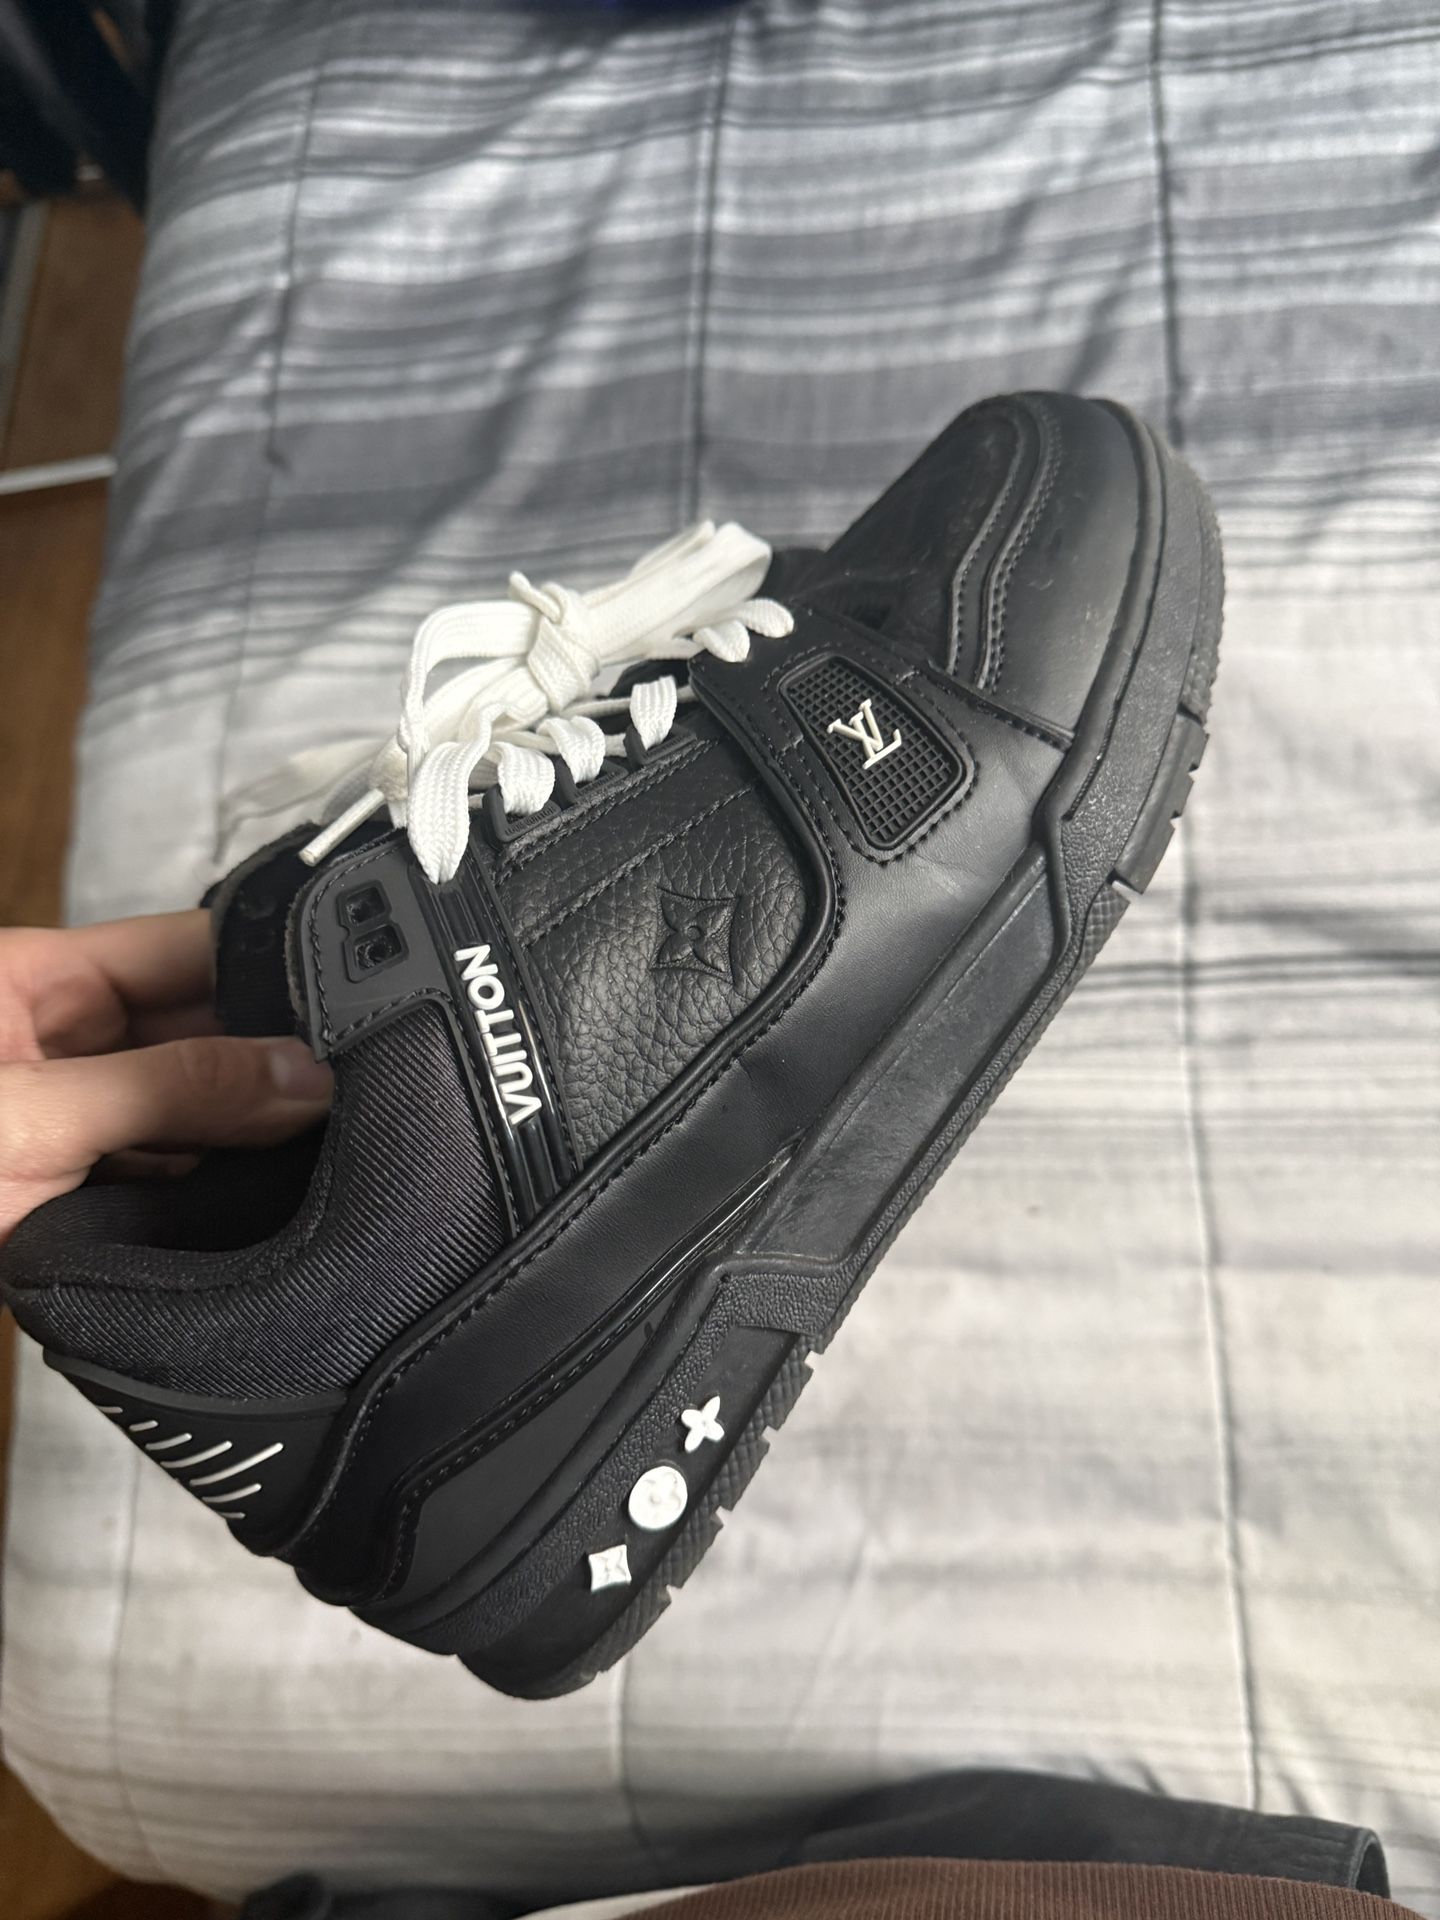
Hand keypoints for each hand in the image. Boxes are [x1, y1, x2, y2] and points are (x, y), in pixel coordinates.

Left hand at [0, 911, 331, 1246]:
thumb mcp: (36, 1121)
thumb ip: (174, 1088)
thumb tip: (302, 1074)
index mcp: (41, 982)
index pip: (187, 948)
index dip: (272, 966)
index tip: (353, 1003)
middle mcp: (67, 1041)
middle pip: (207, 1030)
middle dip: (274, 1060)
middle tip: (346, 1091)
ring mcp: (79, 1120)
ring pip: (203, 1108)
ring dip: (252, 1133)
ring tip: (316, 1147)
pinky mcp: (87, 1196)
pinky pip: (180, 1176)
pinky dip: (220, 1192)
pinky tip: (267, 1198)